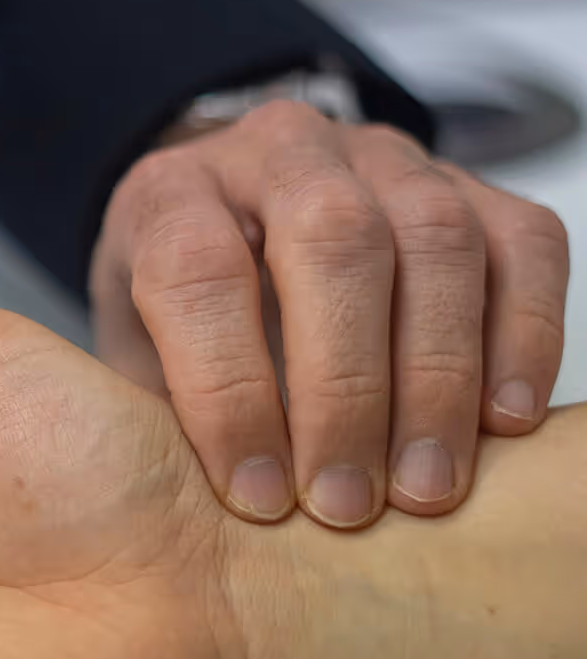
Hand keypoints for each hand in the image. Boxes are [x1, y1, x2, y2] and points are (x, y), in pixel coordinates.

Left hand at [89, 100, 568, 527]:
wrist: (228, 227)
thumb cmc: (177, 320)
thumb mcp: (134, 357)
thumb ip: (162, 409)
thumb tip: (221, 506)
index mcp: (171, 192)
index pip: (197, 269)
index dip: (227, 391)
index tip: (256, 494)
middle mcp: (278, 151)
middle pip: (332, 241)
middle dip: (345, 389)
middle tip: (346, 503)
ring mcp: (379, 157)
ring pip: (435, 238)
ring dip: (438, 376)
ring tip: (425, 486)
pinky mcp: (467, 182)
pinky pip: (522, 244)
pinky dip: (525, 336)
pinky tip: (503, 423)